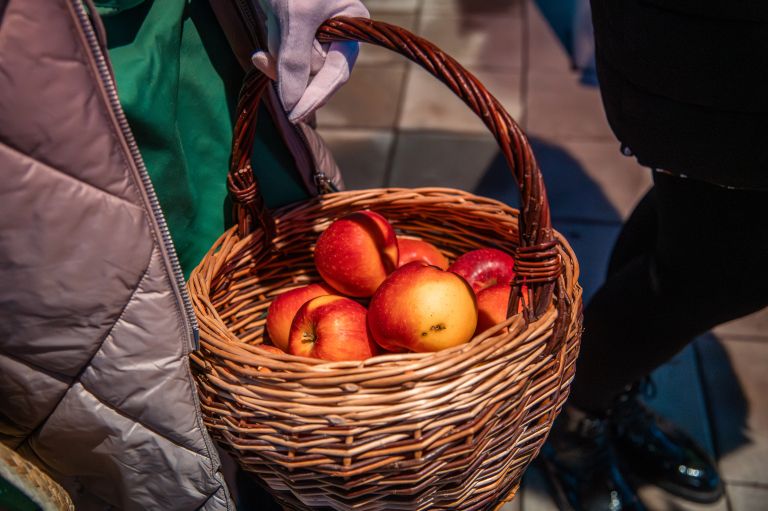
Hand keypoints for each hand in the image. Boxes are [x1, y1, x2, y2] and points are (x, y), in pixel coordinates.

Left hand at [252, 0, 369, 122]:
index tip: (294, 115)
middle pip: (315, 74)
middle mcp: (338, 35)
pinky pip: (283, 58)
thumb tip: (292, 104)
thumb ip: (294, 61)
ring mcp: (316, 37)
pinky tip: (261, 46)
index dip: (315, 96)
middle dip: (289, 69)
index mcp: (352, 26)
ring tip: (266, 34)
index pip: (336, 73)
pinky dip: (271, 55)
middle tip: (264, 59)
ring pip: (296, 68)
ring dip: (276, 57)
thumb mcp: (294, 16)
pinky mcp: (294, 37)